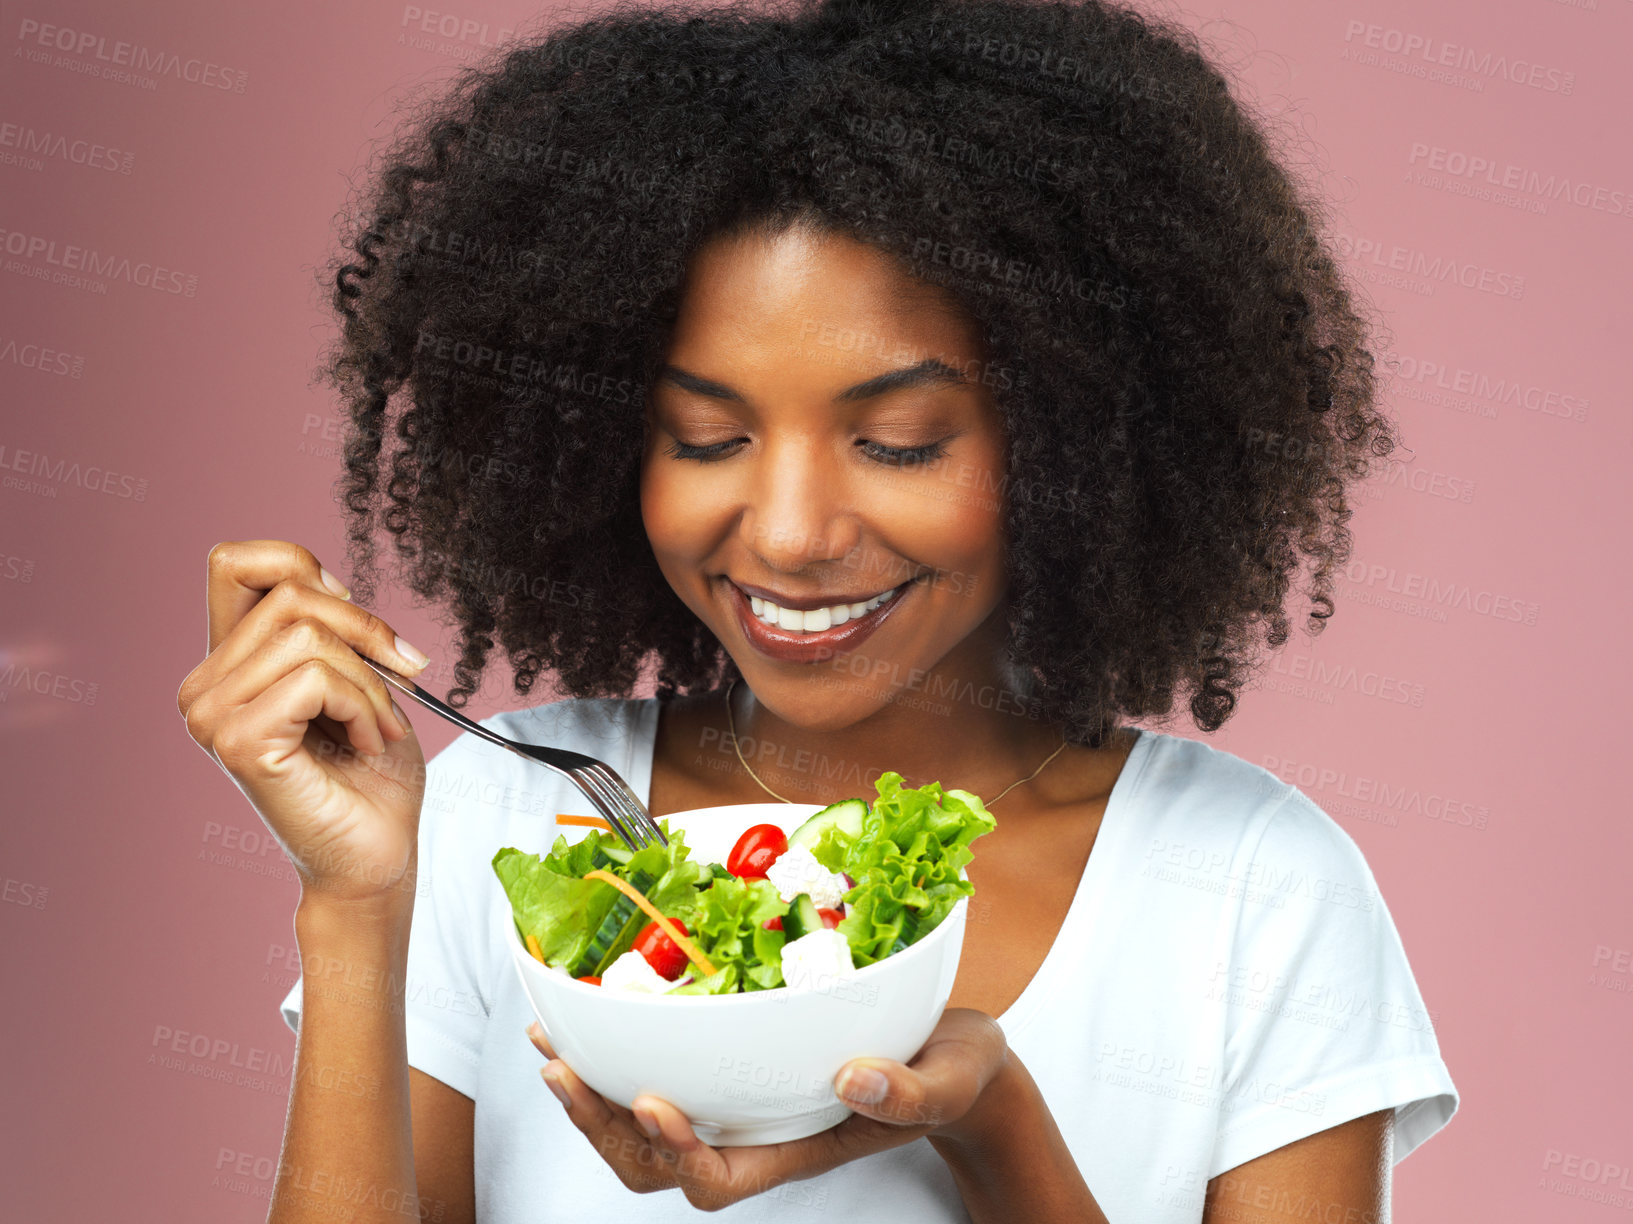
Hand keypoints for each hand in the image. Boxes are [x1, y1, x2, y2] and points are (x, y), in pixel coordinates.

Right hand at [176, 539, 433, 905]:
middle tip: (399, 683)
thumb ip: (325, 625)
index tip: (352, 617)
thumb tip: (328, 585)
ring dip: (371, 680)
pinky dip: (365, 706)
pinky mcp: (238, 742)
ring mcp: (211, 716)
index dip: (303, 568)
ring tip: (378, 726)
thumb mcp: (356, 675)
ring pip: (308, 636)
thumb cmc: (371, 774)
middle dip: (365, 632)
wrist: (376, 855)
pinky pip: (318, 680)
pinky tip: (367, 745)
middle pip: (291, 594)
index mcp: (227, 664)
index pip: (234, 562)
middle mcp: (203, 687)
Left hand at [525, 1007, 1010, 1211]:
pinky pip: (663, 1071)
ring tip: (549, 1044)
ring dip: (591, 1090)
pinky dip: (617, 1050)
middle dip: (601, 1123)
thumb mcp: (951, 1081)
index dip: (676, 1152)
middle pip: (656, 1162)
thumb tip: (854, 1077)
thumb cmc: (953, 1076)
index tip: (655, 1102)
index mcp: (797, 1148)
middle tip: (561, 1069)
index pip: (718, 1177)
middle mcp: (755, 1133)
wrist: (955, 1058)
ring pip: (643, 1126)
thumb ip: (909, 1092)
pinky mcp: (734, 1066)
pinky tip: (590, 1015)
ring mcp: (739, 1103)